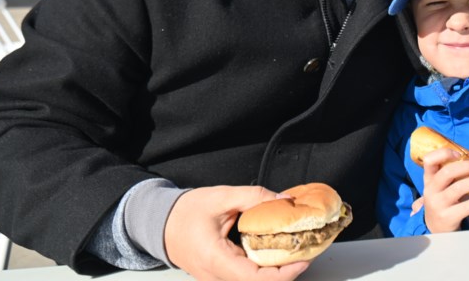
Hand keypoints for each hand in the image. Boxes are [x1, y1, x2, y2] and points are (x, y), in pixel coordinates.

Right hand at [164, 185, 310, 280]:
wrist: (160, 224)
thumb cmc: (186, 211)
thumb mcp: (221, 197)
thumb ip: (254, 197)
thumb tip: (284, 200)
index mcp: (215, 259)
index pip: (254, 279)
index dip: (284, 273)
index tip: (303, 259)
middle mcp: (215, 277)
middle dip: (287, 271)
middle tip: (308, 249)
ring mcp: (217, 280)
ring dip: (277, 271)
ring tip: (297, 249)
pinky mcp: (220, 277)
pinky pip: (247, 278)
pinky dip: (265, 268)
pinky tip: (278, 251)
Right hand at [420, 148, 468, 233]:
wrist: (438, 229)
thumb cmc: (446, 200)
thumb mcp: (450, 185)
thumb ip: (467, 171)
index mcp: (429, 178)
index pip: (429, 160)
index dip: (443, 154)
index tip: (459, 153)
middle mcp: (431, 190)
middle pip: (447, 172)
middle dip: (467, 166)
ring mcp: (438, 204)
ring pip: (459, 188)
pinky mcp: (448, 217)